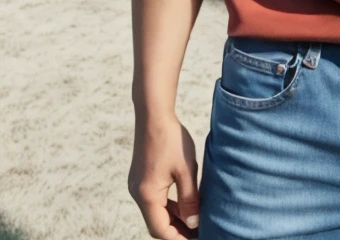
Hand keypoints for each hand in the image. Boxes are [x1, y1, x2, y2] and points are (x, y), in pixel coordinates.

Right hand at [128, 113, 199, 238]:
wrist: (154, 114)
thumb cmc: (171, 139)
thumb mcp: (186, 170)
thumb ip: (190, 199)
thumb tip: (194, 223)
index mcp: (147, 196)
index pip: (161, 230)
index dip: (179, 238)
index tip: (197, 238)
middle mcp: (138, 194)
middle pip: (157, 224)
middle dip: (177, 231)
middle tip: (198, 233)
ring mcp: (138, 185)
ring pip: (156, 212)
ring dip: (174, 218)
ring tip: (195, 221)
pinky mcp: (141, 177)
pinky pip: (155, 199)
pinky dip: (169, 205)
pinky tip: (185, 204)